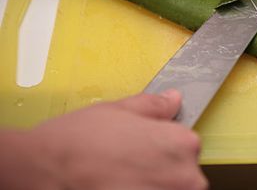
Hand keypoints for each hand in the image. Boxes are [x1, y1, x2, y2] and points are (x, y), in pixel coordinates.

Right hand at [0, 90, 207, 189]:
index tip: (142, 147)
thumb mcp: (120, 110)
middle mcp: (185, 177)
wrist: (44, 170)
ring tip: (120, 179)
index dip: (162, 145)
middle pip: (183, 173)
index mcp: (183, 143)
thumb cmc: (81, 139)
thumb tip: (175, 99)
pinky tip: (116, 186)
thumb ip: (155, 106)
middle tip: (127, 166)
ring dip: (152, 184)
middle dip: (161, 169)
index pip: (187, 144)